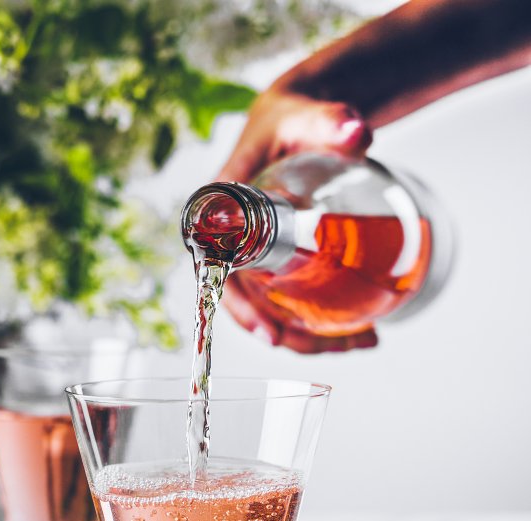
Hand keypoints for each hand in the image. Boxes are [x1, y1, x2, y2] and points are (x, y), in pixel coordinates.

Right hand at [217, 89, 377, 353]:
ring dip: (311, 336)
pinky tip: (359, 329)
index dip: (239, 306)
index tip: (268, 333)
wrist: (298, 124)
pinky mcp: (279, 263)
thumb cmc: (290, 120)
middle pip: (249, 303)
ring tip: (360, 341)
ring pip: (274, 310)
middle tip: (330, 345)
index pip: (215, 268)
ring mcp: (257, 257)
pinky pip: (289, 301)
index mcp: (222, 208)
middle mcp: (233, 241)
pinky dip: (319, 321)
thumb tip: (355, 133)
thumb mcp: (305, 118)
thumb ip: (329, 121)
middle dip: (287, 334)